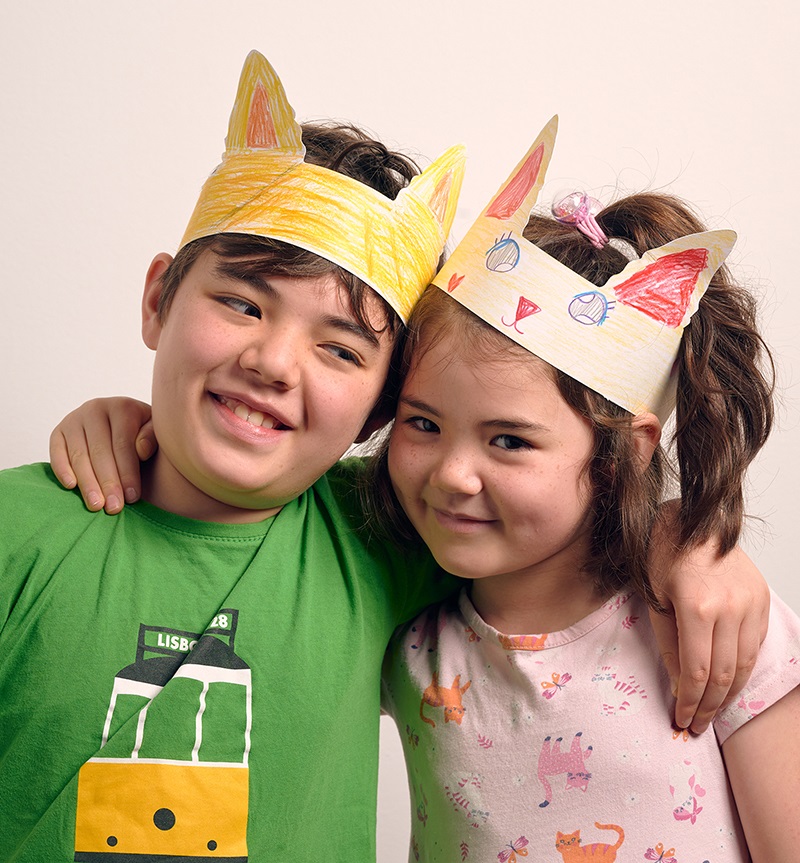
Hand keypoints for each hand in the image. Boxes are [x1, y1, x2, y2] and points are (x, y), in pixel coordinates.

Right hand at [49, 397, 155, 513]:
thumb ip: (152, 437)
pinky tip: (71, 487)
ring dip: (87, 482)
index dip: (128, 472)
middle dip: (108, 482)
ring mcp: (75, 419)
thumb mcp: (156, 431)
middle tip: (114, 508)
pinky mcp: (59, 431)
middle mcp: (96, 408)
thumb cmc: (144, 432)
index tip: (133, 497)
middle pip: (100, 451)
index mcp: (123, 407)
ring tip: (96, 505)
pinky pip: (57, 452)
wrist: (123, 422)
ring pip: (79, 454)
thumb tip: (141, 450)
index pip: (124, 444)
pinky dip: (62, 469)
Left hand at [649, 521, 768, 733]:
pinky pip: (755, 645)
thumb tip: (680, 687)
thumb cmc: (663, 554)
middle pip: (723, 675)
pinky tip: (729, 683)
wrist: (691, 520)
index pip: (697, 672)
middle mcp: (729, 608)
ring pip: (744, 664)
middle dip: (710, 707)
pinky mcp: (761, 599)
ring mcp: (750, 603)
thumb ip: (669, 645)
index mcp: (696, 607)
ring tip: (712, 712)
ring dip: (729, 694)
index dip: (690, 702)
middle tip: (697, 726)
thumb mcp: (655, 600)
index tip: (681, 720)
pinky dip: (742, 669)